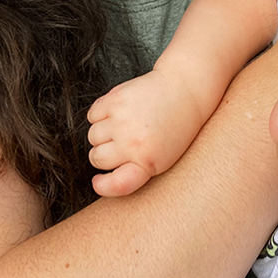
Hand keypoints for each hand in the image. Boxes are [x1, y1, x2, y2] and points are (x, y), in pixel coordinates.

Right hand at [86, 68, 210, 196]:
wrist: (185, 90)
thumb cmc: (175, 127)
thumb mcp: (164, 158)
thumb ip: (137, 168)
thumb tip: (104, 178)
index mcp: (148, 162)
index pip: (116, 184)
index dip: (102, 186)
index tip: (98, 182)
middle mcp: (132, 143)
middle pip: (97, 158)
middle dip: (104, 154)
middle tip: (121, 143)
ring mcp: (121, 121)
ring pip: (92, 137)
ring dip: (102, 134)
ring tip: (123, 125)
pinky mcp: (114, 100)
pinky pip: (92, 116)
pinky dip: (100, 115)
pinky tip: (118, 112)